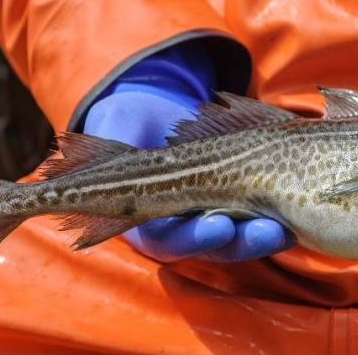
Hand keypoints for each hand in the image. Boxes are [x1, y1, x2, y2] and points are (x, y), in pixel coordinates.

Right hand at [83, 44, 293, 261]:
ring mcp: (208, 215)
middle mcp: (178, 226)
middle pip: (211, 245)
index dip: (192, 236)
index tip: (217, 226)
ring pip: (237, 234)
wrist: (151, 112)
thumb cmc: (123, 123)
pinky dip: (274, 210)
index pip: (167, 239)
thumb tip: (62, 155)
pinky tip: (295, 206)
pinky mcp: (236, 198)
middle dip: (240, 241)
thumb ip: (91, 149)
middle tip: (267, 230)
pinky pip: (256, 212)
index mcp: (142, 221)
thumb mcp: (106, 132)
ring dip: (263, 232)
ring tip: (286, 224)